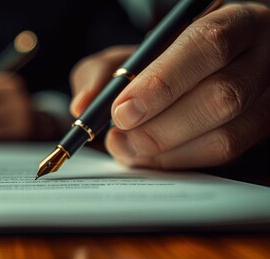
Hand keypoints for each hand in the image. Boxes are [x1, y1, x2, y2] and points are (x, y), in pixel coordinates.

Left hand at [70, 3, 269, 168]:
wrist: (201, 74)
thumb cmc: (162, 61)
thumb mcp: (130, 54)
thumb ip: (102, 72)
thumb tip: (83, 106)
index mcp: (232, 21)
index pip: (206, 46)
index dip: (162, 82)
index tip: (122, 110)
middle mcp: (261, 57)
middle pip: (222, 95)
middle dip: (161, 126)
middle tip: (119, 137)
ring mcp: (267, 98)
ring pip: (227, 134)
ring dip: (167, 150)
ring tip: (126, 148)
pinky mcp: (262, 131)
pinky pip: (225, 155)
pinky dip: (179, 161)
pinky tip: (149, 156)